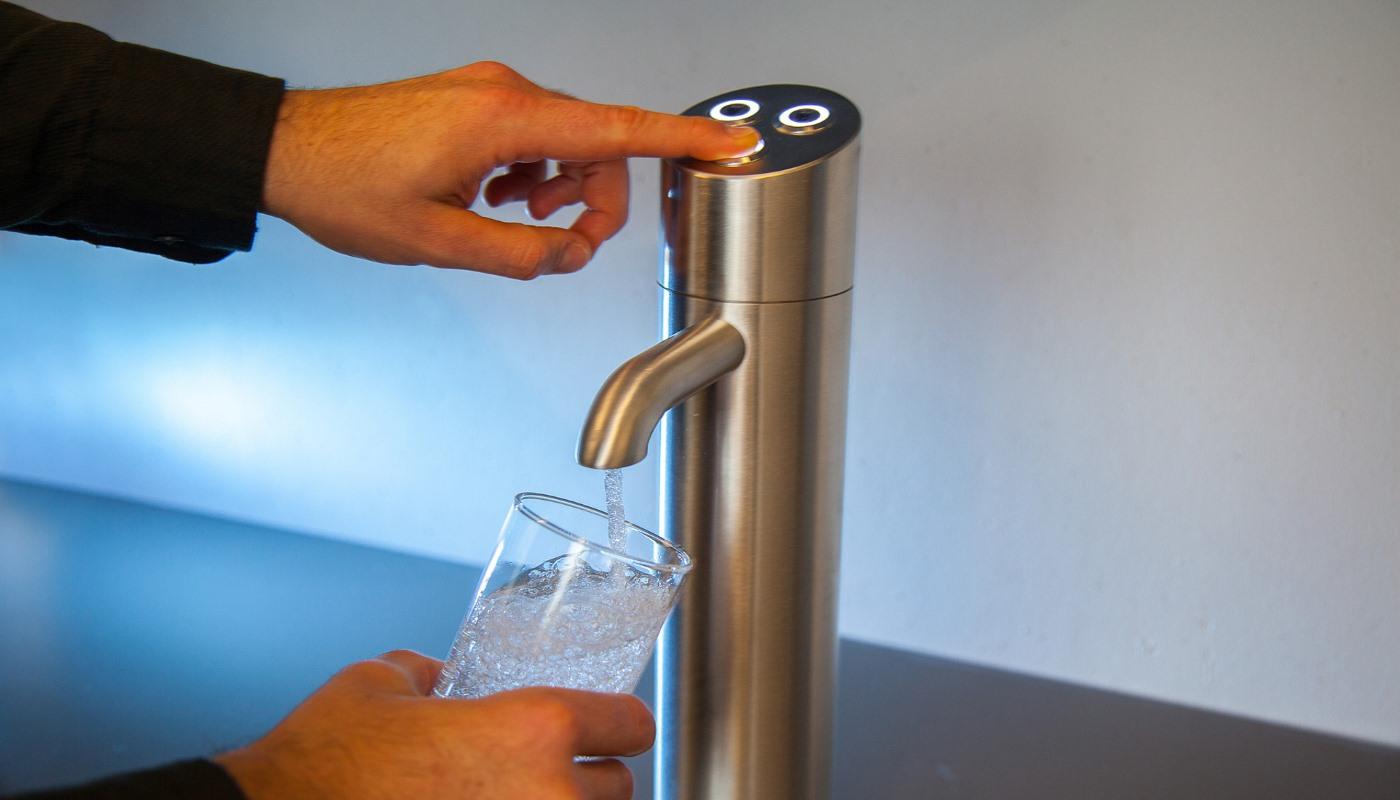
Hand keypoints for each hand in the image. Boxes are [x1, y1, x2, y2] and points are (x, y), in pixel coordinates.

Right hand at [214, 650, 653, 799]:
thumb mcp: (377, 685)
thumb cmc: (323, 766)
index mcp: (534, 730)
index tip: (611, 728)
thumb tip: (436, 678)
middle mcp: (547, 798)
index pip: (630, 725)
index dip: (618, 722)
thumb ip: (426, 674)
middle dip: (586, 780)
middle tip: (544, 775)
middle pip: (616, 790)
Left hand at [261, 61, 758, 278]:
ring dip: (562, 190)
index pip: (615, 129)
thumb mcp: (438, 243)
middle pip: (598, 144)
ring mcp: (488, 92)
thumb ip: (520, 255)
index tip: (728, 142)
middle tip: (566, 246)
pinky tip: (498, 200)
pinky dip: (535, 174)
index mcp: (502, 121)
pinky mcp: (475, 101)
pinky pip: (535, 136)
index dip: (681, 138)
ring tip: (518, 222)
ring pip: (568, 141)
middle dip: (599, 200)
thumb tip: (568, 256)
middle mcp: (503, 94)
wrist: (286, 150)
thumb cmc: (345, 186)